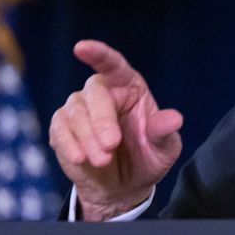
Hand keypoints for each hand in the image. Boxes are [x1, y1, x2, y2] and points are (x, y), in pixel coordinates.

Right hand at [49, 40, 182, 220]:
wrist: (124, 186)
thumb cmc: (147, 158)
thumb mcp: (164, 149)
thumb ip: (164, 132)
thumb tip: (175, 118)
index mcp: (130, 87)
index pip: (113, 65)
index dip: (98, 54)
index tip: (82, 47)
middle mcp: (103, 92)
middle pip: (94, 93)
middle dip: (101, 120)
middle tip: (112, 145)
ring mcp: (79, 109)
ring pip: (75, 113)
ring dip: (88, 138)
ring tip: (103, 161)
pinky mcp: (62, 128)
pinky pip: (60, 129)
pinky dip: (70, 145)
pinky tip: (81, 159)